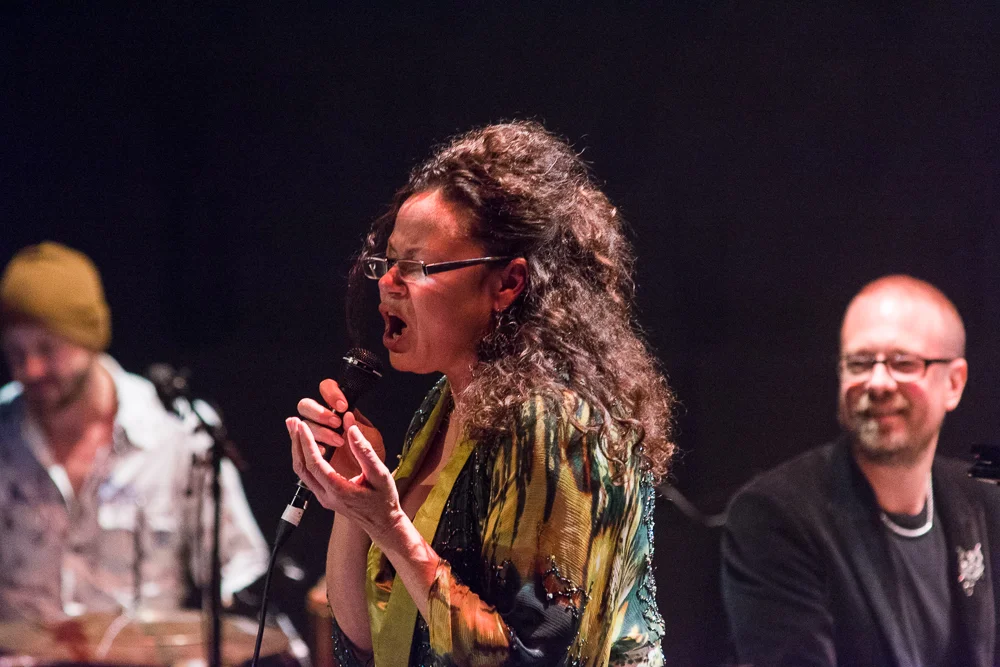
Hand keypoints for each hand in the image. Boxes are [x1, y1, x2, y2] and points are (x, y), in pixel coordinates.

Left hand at [286, 412, 404, 544]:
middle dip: (296, 443)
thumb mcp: (381, 474)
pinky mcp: (325, 496)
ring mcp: (323, 497)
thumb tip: (351, 430)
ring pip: (302, 472)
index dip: (306, 443)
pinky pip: (308, 475)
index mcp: (338, 490)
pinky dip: (304, 457)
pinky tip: (306, 445)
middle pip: (302, 468)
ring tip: (295, 430)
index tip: (302, 425)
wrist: (383, 523)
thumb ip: (365, 452)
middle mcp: (326, 496)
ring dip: (297, 450)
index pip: (314, 464)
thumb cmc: (384, 500)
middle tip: (293, 422)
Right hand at [296, 379, 384, 478]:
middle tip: (336, 424)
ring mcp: (317, 435)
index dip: (331, 394)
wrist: (370, 482)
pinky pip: (301, 446)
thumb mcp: (373, 440)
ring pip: (304, 425)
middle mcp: (325, 420)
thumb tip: (349, 416)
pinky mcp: (312, 452)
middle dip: (319, 413)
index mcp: (341, 409)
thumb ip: (361, 429)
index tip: (343, 406)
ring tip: (338, 442)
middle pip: (306, 405)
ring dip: (318, 432)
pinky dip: (310, 447)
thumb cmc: (373, 456)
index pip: (327, 389)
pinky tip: (325, 452)